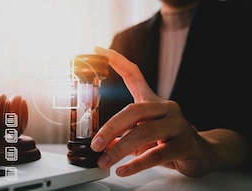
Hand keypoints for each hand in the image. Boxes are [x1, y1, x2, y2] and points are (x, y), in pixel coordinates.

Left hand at [90, 46, 214, 176]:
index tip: (99, 50)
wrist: (204, 154)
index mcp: (153, 102)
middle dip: (111, 128)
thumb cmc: (168, 141)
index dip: (117, 61)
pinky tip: (123, 169)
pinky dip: (137, 163)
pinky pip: (157, 154)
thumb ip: (123, 134)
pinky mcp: (186, 144)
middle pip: (134, 111)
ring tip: (104, 160)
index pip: (134, 75)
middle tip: (96, 144)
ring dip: (120, 149)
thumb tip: (101, 142)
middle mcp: (166, 109)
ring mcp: (178, 125)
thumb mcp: (143, 135)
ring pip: (144, 133)